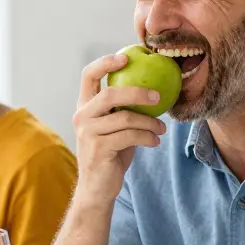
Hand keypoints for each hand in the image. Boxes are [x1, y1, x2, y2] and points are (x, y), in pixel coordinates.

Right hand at [72, 52, 166, 204]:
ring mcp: (88, 133)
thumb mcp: (116, 127)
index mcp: (85, 106)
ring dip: (150, 122)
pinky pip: (130, 136)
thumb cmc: (111, 153)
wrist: (98, 187)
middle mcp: (82, 116)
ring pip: (125, 118)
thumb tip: (155, 88)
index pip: (88, 75)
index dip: (105, 63)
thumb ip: (125, 109)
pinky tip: (155, 141)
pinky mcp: (98, 149)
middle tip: (158, 96)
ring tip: (162, 128)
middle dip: (138, 92)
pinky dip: (147, 137)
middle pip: (110, 94)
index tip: (125, 57)